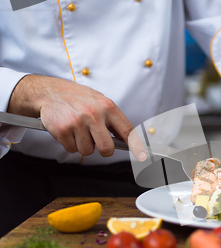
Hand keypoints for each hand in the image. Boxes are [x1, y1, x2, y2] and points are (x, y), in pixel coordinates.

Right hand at [8, 75, 145, 160]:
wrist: (50, 92)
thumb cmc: (78, 98)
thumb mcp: (100, 102)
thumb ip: (113, 119)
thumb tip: (127, 139)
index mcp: (108, 107)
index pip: (127, 130)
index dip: (136, 146)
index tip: (142, 156)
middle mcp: (94, 114)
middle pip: (107, 149)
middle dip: (103, 150)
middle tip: (96, 141)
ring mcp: (77, 122)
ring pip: (87, 151)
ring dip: (83, 145)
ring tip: (78, 130)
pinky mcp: (62, 130)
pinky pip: (72, 149)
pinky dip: (69, 143)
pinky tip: (68, 130)